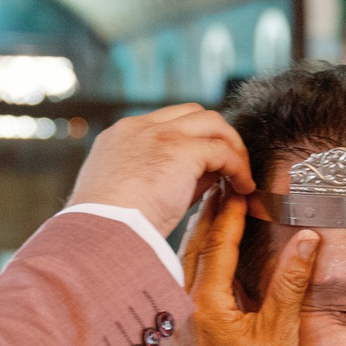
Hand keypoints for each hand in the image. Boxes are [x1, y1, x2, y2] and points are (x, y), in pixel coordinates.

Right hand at [67, 104, 256, 236]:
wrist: (101, 232)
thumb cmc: (109, 226)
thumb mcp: (128, 194)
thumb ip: (164, 177)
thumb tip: (206, 177)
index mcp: (121, 137)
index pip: (166, 123)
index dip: (190, 140)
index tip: (204, 168)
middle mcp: (139, 128)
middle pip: (192, 113)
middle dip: (216, 136)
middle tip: (230, 165)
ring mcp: (160, 135)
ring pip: (212, 122)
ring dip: (232, 147)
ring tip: (241, 175)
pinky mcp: (181, 150)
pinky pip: (223, 151)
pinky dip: (238, 167)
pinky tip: (244, 188)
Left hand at [184, 187, 318, 345]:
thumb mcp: (281, 330)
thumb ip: (291, 280)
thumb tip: (308, 238)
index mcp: (205, 304)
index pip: (217, 245)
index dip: (231, 214)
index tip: (242, 188)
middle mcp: (180, 308)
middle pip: (192, 247)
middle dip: (210, 216)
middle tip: (224, 185)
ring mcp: (173, 322)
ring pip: (182, 265)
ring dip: (200, 237)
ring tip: (215, 210)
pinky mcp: (173, 334)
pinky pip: (180, 284)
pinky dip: (193, 262)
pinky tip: (205, 255)